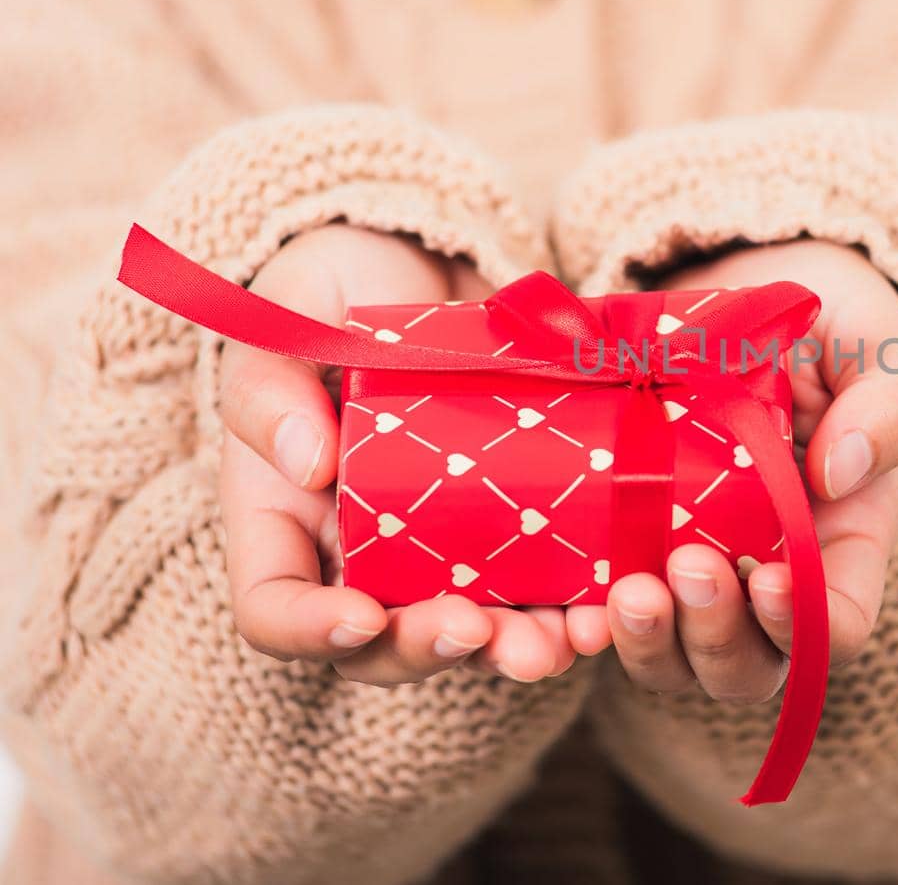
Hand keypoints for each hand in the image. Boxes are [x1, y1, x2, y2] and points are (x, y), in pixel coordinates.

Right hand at [217, 225, 576, 684]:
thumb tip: (307, 465)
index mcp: (285, 518)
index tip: (361, 617)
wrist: (427, 262)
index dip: (310, 631)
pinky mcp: (509, 528)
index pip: (274, 609)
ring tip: (564, 640)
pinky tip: (609, 604)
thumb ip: (273, 387)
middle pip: (380, 645)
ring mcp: (437, 549)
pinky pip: (539, 587)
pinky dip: (573, 605)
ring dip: (516, 649)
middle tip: (481, 632)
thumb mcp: (288, 316)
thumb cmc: (336, 288)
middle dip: (431, 650)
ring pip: (470, 633)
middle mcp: (357, 554)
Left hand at [564, 240, 897, 703]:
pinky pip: (600, 617)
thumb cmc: (821, 320)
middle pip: (746, 664)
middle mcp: (764, 575)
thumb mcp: (874, 340)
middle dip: (715, 637)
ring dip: (648, 644)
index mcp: (838, 540)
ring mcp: (690, 568)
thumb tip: (839, 474)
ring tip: (623, 592)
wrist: (731, 282)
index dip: (801, 625)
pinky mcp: (624, 547)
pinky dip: (582, 627)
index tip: (770, 576)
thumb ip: (885, 402)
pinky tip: (567, 602)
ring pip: (671, 659)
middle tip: (686, 567)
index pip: (834, 625)